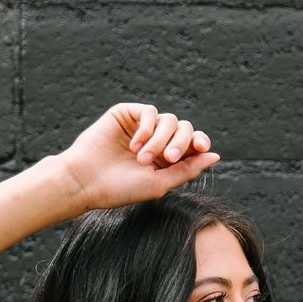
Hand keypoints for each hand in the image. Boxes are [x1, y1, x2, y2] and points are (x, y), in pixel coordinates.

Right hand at [55, 102, 220, 213]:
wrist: (86, 181)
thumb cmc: (120, 189)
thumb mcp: (160, 184)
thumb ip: (188, 170)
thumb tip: (215, 156)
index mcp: (166, 159)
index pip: (192, 144)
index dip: (199, 142)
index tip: (201, 146)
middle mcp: (156, 141)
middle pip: (184, 129)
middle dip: (181, 142)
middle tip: (169, 158)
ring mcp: (142, 127)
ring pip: (169, 120)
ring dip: (161, 139)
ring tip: (142, 158)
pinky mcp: (127, 114)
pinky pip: (150, 112)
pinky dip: (148, 127)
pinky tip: (135, 144)